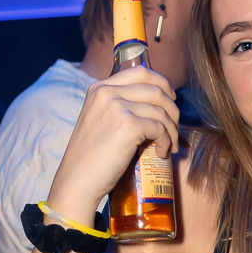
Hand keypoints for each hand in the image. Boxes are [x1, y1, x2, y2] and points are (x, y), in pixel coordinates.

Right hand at [48, 68, 179, 216]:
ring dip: (172, 130)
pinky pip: (160, 128)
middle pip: (156, 90)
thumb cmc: (92, 158)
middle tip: (173, 130)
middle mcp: (107, 92)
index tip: (171, 100)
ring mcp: (117, 107)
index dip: (163, 83)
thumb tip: (156, 104)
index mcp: (100, 88)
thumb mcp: (100, 121)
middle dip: (172, 110)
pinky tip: (161, 153)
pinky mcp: (127, 125)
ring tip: (169, 146)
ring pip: (162, 110)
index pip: (141, 71)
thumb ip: (119, 107)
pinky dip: (166, 141)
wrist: (77, 181)